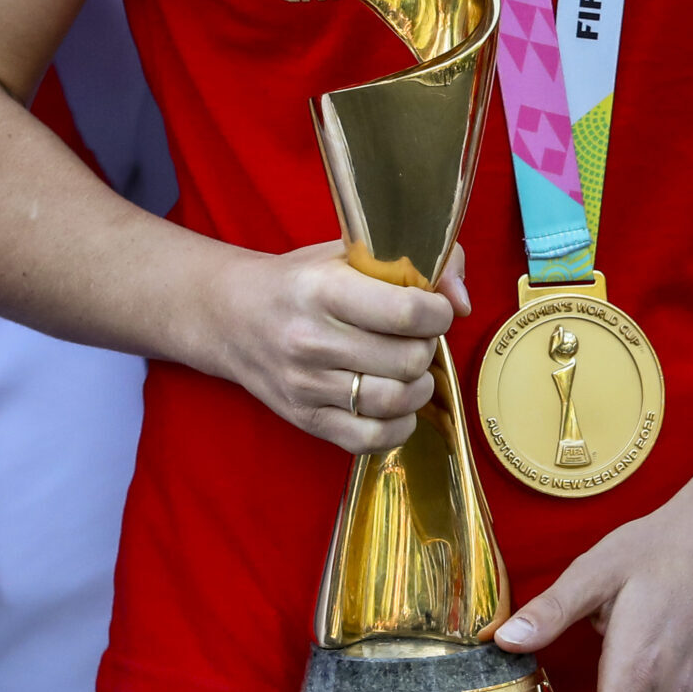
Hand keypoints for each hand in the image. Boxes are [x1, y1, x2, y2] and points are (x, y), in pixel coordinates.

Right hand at [214, 241, 468, 454]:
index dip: (438, 312)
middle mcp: (311, 340)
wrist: (231, 316)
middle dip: (427, 347)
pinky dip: (399, 424)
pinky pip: (372, 439)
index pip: (407, 313)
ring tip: (410, 368)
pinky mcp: (305, 419)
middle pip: (408, 360)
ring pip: (396, 401)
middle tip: (417, 337)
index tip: (434, 308)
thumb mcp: (349, 252)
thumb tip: (461, 302)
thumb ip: (415, 262)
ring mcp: (306, 385)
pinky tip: (395, 402)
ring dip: (419, 385)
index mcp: (324, 290)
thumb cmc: (301, 281)